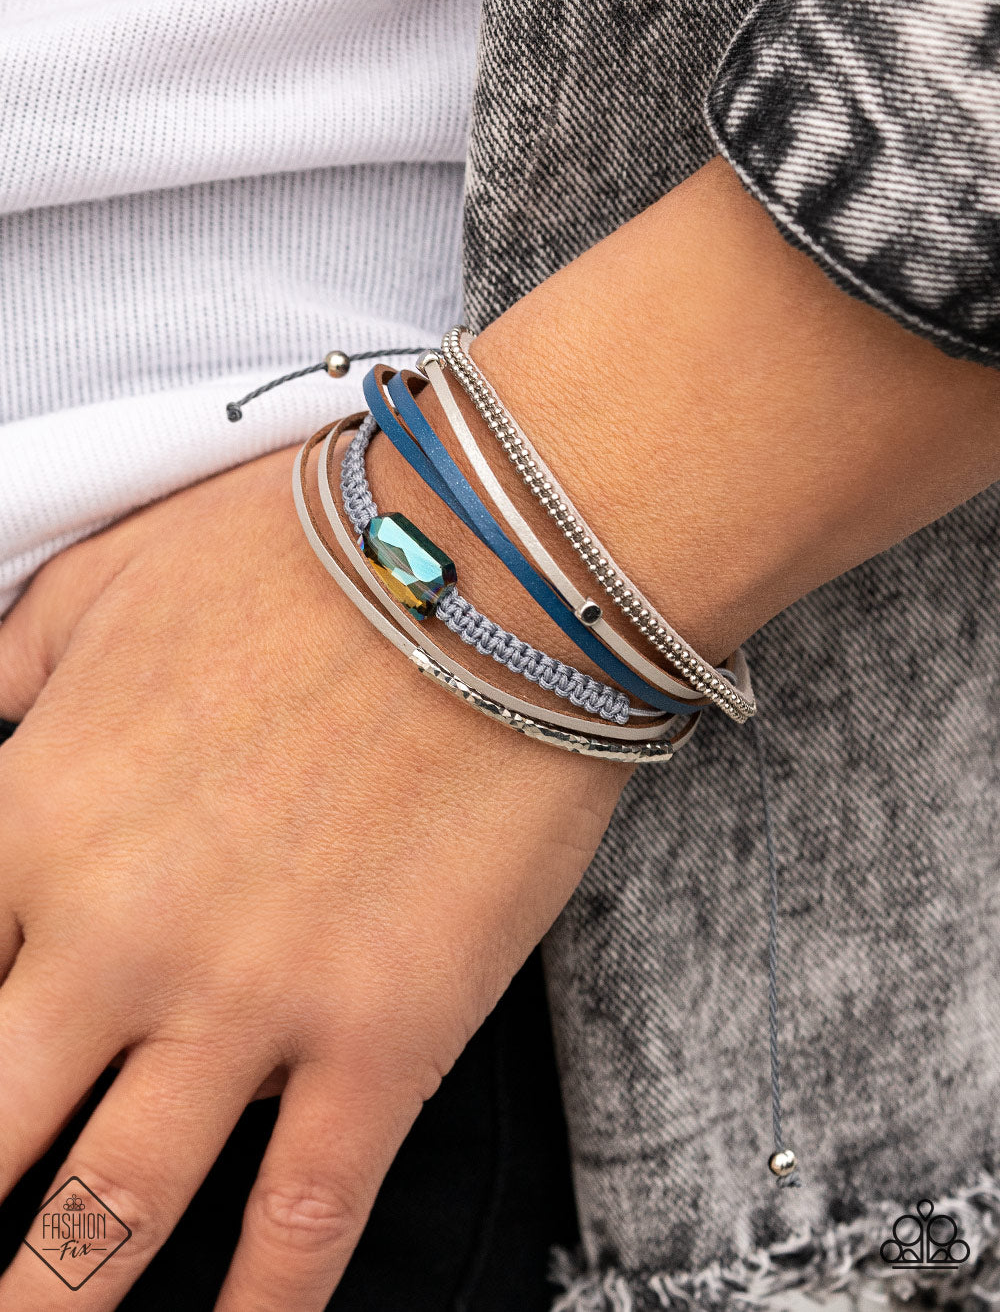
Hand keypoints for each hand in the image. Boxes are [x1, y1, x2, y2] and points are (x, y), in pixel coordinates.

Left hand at [0, 438, 626, 1309]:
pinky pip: (301, 1223)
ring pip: (103, 1224)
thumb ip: (6, 672)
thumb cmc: (307, 549)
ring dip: (46, 1305)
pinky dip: (256, 1311)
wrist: (497, 561)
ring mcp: (247, 1003)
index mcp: (33, 814)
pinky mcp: (380, 1037)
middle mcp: (114, 936)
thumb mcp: (102, 580)